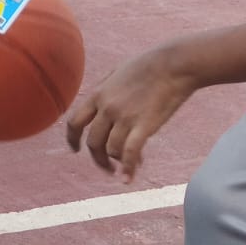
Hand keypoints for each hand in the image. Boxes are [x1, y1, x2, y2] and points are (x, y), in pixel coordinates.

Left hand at [66, 46, 194, 181]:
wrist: (172, 64)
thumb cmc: (149, 66)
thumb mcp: (118, 74)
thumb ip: (107, 91)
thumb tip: (101, 104)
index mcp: (98, 94)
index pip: (74, 122)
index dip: (72, 139)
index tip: (76, 150)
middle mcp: (107, 108)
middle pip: (92, 142)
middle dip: (98, 158)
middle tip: (107, 167)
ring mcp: (124, 117)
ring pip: (111, 150)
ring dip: (117, 163)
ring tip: (127, 166)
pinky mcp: (144, 125)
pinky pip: (130, 153)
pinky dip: (127, 169)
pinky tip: (128, 180)